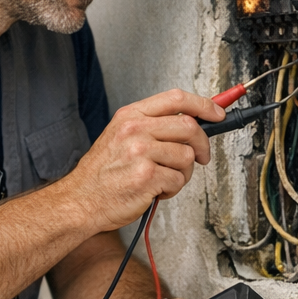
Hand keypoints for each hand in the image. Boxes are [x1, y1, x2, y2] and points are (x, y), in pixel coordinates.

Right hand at [67, 89, 223, 232]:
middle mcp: (135, 130)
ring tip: (162, 178)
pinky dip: (171, 189)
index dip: (204, 105)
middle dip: (202, 145)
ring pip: (187, 157)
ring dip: (182, 173)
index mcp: (130, 116)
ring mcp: (141, 152)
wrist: (80, 200)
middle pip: (190, 126)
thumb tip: (193, 122)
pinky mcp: (147, 176)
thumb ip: (152, 126)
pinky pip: (179, 180)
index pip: (176, 99)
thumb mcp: (119, 136)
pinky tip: (154, 190)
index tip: (217, 113)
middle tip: (200, 157)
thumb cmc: (102, 173)